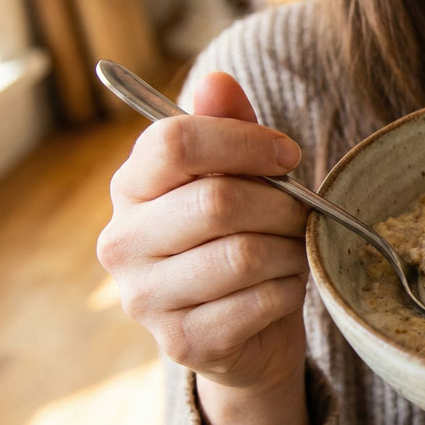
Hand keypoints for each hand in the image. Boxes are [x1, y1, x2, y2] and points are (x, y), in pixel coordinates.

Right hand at [97, 71, 309, 390]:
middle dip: (281, 206)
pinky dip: (289, 291)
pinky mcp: (181, 343)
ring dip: (289, 251)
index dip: (245, 141)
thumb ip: (228, 126)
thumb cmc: (242, 236)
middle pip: (217, 201)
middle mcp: (122, 243)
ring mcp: (145, 299)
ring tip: (293, 251)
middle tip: (302, 215)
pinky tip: (285, 288)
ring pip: (244, 255)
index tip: (287, 154)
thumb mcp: (238, 175)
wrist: (245, 332)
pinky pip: (258, 302)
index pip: (174, 142)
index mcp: (130, 188)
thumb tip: (218, 80)